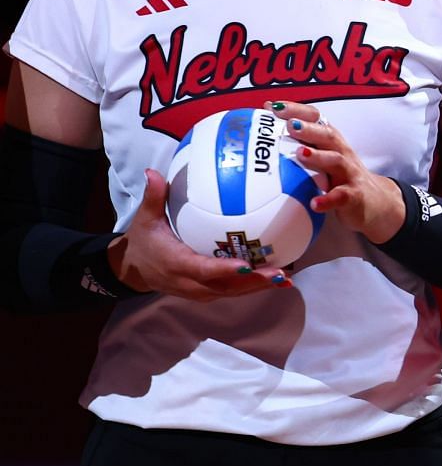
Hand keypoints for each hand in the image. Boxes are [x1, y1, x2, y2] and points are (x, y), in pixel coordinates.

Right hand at [110, 168, 283, 298]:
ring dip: (259, 287)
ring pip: (232, 292)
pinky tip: (276, 278)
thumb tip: (154, 172)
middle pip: (225, 287)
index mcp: (176, 264)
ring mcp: (198, 291)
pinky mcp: (206, 292)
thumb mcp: (145, 219)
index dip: (224, 269)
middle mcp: (189, 282)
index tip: (247, 266)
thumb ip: (154, 198)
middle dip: (253, 282)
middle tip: (281, 273)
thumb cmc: (143, 241)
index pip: (202, 270)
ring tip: (286, 278)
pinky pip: (231, 291)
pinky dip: (253, 286)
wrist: (131, 270)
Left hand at [271, 103, 405, 242]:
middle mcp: (342, 153)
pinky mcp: (354, 196)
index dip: (297, 110)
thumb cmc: (340, 177)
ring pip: (337, 161)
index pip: (317, 119)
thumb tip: (266, 121)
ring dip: (319, 156)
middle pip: (328, 135)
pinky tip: (314, 203)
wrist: (376, 203)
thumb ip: (301, 142)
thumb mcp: (323, 157)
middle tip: (290, 125)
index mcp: (332, 142)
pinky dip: (328, 200)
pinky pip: (341, 196)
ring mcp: (349, 174)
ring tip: (301, 154)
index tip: (274, 107)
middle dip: (309, 128)